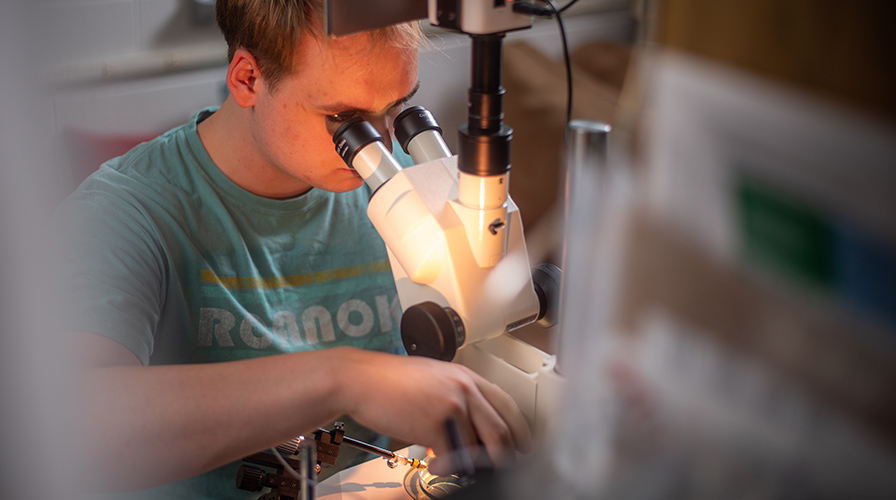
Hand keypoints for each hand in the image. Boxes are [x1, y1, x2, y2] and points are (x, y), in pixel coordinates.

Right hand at [333, 347, 531, 474]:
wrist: (360, 379)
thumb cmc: (391, 381)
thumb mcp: (435, 380)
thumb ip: (460, 400)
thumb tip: (474, 430)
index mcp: (467, 377)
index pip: (508, 406)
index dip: (519, 432)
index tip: (520, 446)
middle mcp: (465, 389)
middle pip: (501, 431)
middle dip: (502, 455)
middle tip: (496, 466)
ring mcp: (452, 406)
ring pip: (477, 447)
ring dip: (467, 462)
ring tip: (452, 463)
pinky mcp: (436, 424)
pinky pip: (453, 456)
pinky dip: (445, 466)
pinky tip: (434, 461)